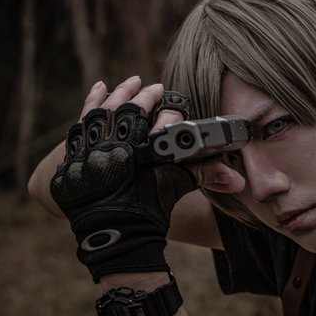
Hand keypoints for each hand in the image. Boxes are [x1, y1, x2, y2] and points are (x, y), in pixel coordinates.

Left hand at [50, 77, 197, 281]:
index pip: (164, 120)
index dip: (171, 111)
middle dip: (146, 95)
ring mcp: (95, 148)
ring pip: (106, 110)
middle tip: (156, 86)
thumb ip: (206, 175)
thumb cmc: (150, 210)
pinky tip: (99, 89)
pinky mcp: (77, 153)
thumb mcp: (178, 187)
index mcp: (148, 152)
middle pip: (133, 108)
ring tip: (130, 81)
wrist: (114, 234)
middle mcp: (120, 145)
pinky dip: (91, 102)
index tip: (174, 104)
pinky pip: (83, 121)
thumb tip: (238, 180)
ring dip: (120, 93)